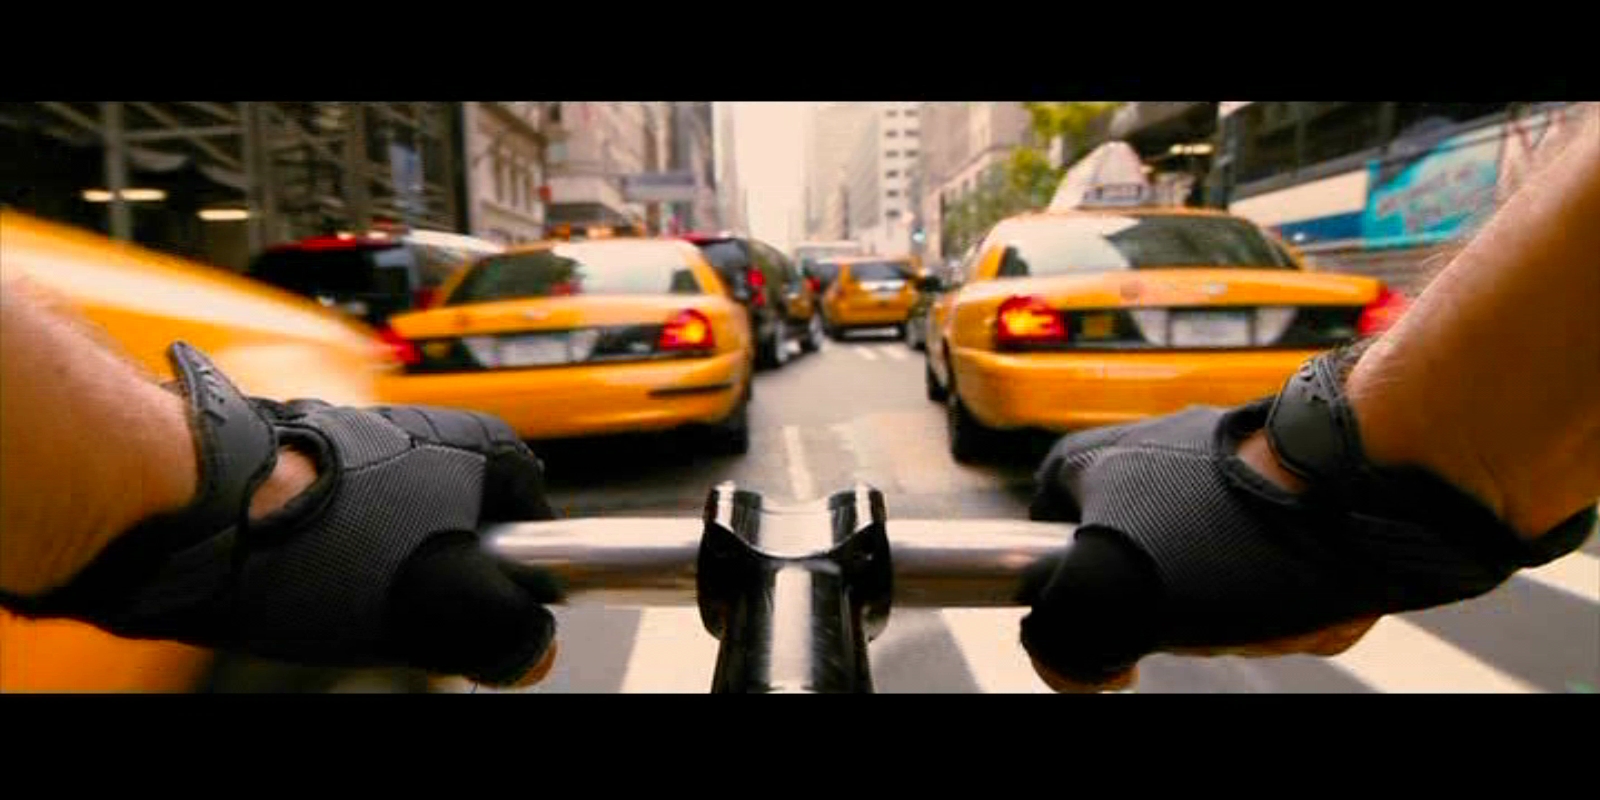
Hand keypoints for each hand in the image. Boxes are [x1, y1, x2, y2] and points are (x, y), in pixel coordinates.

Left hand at [2, 342, 563, 687]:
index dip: (514, 592)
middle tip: (412, 623)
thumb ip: (509, 631)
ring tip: (351, 602)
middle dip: (447, 589)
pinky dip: (342, 570)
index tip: (483, 624)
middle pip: (472, 544)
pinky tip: (313, 590)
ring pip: (410, 546)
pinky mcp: (317, 472)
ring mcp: (372, 451)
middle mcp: (435, 436)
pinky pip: (354, 540)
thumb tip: (533, 652)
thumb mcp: (445, 603)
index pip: (539, 536)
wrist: (195, 511)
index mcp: (484, 448)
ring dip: (390, 584)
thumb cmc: (320, 543)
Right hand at [1018, 368, 1592, 692]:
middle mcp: (1155, 460)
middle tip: (1209, 615)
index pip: (1043, 544)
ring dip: (1247, 617)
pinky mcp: (1290, 494)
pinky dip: (1296, 599)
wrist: (1374, 488)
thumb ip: (1056, 639)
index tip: (1109, 623)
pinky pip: (1275, 573)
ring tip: (1276, 602)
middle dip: (1183, 618)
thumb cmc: (1238, 532)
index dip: (1070, 597)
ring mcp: (1226, 475)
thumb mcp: (1108, 594)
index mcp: (1095, 465)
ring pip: (1213, 585)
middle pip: (1139, 579)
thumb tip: (1066, 667)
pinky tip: (1315, 594)